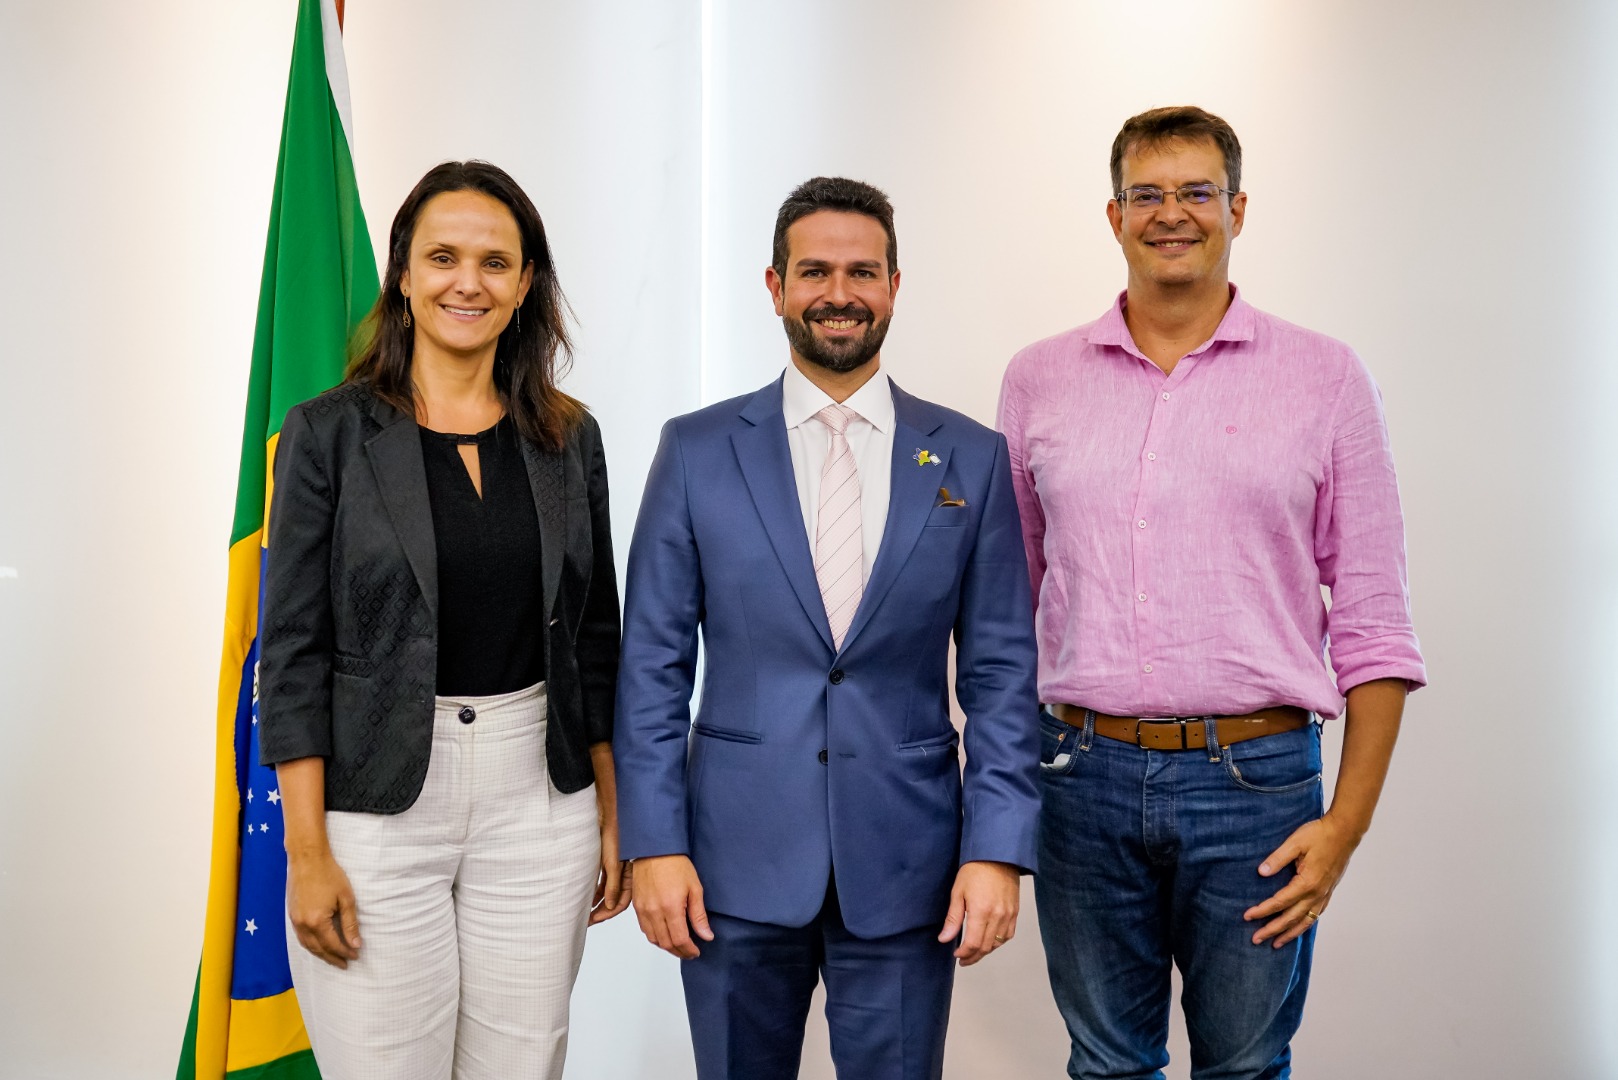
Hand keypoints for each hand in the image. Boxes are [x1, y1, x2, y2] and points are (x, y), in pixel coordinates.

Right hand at [287, 849, 360, 967]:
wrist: (307, 858)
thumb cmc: (330, 875)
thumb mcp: (346, 898)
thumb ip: (350, 923)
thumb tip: (356, 944)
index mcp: (317, 921)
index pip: (333, 944)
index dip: (345, 952)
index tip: (356, 955)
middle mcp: (303, 924)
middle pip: (319, 949)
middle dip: (333, 958)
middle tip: (346, 964)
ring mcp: (294, 920)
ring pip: (308, 946)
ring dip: (321, 954)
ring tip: (334, 959)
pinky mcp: (291, 915)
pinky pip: (301, 937)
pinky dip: (311, 945)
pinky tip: (319, 946)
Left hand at [589, 809, 632, 924]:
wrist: (608, 815)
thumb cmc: (615, 836)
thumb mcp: (613, 864)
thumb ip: (613, 885)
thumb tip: (610, 905)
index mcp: (631, 876)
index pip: (622, 903)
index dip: (608, 913)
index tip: (594, 919)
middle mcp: (625, 875)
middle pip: (615, 900)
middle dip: (603, 911)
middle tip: (588, 921)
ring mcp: (617, 870)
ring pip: (609, 892)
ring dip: (599, 903)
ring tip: (586, 912)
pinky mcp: (609, 863)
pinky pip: (604, 883)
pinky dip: (597, 892)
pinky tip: (589, 897)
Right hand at [631, 854, 713, 958]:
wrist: (654, 850)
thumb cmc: (676, 865)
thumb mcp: (695, 888)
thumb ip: (699, 915)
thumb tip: (706, 936)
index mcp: (671, 907)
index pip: (680, 939)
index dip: (689, 950)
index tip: (696, 951)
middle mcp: (654, 911)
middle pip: (666, 943)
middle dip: (679, 952)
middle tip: (689, 952)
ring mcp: (643, 910)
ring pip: (654, 939)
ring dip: (667, 946)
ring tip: (679, 946)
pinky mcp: (636, 907)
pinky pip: (645, 930)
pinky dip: (656, 937)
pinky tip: (665, 935)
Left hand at [938, 861, 1018, 965]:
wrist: (997, 856)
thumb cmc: (975, 871)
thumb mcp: (958, 892)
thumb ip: (952, 919)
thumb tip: (944, 939)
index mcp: (981, 911)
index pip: (973, 943)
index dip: (964, 954)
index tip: (956, 955)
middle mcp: (997, 916)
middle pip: (986, 947)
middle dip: (973, 957)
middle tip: (963, 959)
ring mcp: (1008, 915)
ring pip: (997, 943)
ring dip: (985, 951)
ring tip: (974, 952)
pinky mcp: (1015, 912)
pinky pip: (1008, 935)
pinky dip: (998, 942)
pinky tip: (989, 941)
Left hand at [1244, 813, 1358, 946]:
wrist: (1345, 831)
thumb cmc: (1319, 834)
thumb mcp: (1295, 842)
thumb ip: (1277, 858)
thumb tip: (1261, 872)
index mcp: (1307, 882)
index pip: (1280, 902)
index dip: (1263, 910)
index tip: (1247, 916)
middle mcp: (1317, 893)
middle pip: (1291, 918)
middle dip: (1272, 930)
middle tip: (1256, 939)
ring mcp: (1324, 894)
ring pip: (1305, 921)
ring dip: (1290, 933)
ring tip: (1276, 944)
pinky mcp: (1329, 892)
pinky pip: (1316, 915)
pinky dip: (1305, 925)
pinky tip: (1299, 928)